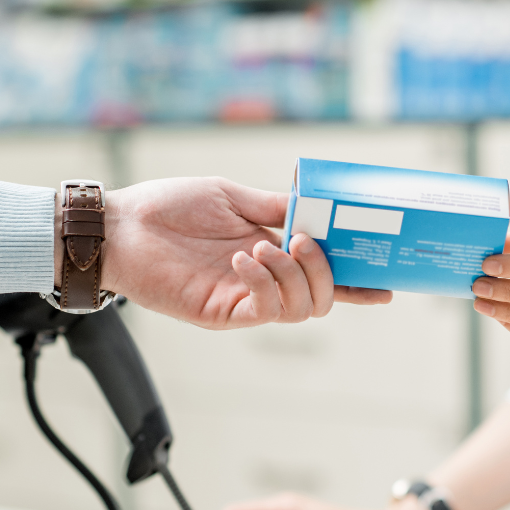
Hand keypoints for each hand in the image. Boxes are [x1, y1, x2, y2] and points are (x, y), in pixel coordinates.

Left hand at [97, 178, 390, 328]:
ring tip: (262, 247)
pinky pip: (263, 310)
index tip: (387, 282)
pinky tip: (243, 260)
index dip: (356, 281)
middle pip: (320, 298)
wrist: (122, 225)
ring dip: (293, 274)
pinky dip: (264, 284)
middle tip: (303, 240)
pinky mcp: (221, 313)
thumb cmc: (168, 206)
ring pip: (299, 308)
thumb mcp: (231, 196)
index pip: (322, 274)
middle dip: (325, 269)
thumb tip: (315, 207)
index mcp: (269, 252)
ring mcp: (243, 300)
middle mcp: (262, 281)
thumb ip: (273, 206)